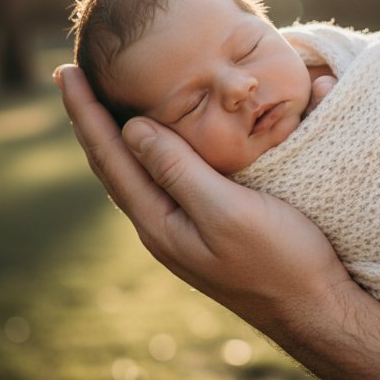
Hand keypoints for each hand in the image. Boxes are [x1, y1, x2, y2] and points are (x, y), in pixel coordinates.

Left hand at [54, 64, 349, 325]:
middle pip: (112, 163)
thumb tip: (132, 130)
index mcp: (159, 222)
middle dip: (89, 119)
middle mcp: (160, 226)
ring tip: (97, 103)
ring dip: (112, 133)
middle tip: (70, 76)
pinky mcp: (203, 228)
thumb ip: (179, 171)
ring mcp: (180, 230)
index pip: (109, 156)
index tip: (65, 71)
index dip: (86, 112)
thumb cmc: (279, 259)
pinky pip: (159, 179)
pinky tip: (151, 143)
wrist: (313, 308)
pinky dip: (144, 150)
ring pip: (133, 172)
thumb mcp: (227, 211)